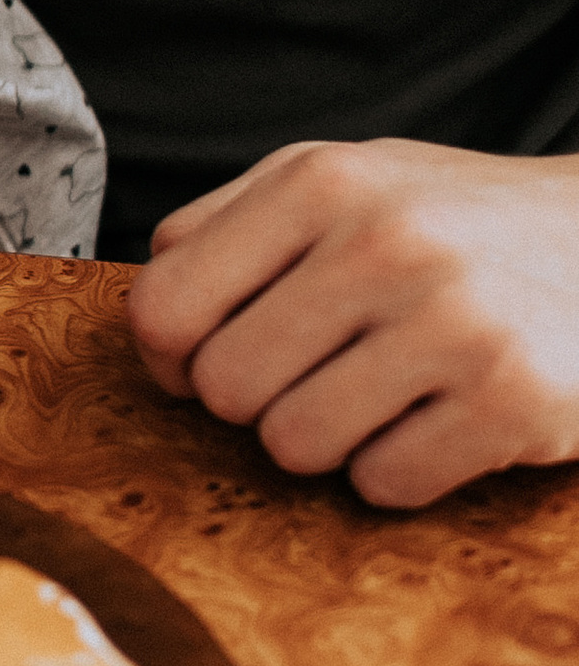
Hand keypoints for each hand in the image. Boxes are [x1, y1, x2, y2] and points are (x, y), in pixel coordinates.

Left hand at [130, 139, 578, 505]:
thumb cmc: (457, 223)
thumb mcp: (347, 181)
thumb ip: (232, 225)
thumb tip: (152, 313)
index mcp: (321, 181)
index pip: (164, 307)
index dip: (171, 354)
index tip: (209, 356)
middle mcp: (385, 242)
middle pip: (223, 388)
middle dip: (257, 398)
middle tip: (324, 370)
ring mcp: (453, 323)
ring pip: (293, 446)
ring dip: (329, 438)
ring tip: (386, 390)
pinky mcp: (512, 400)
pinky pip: (383, 485)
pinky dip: (403, 468)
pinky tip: (443, 417)